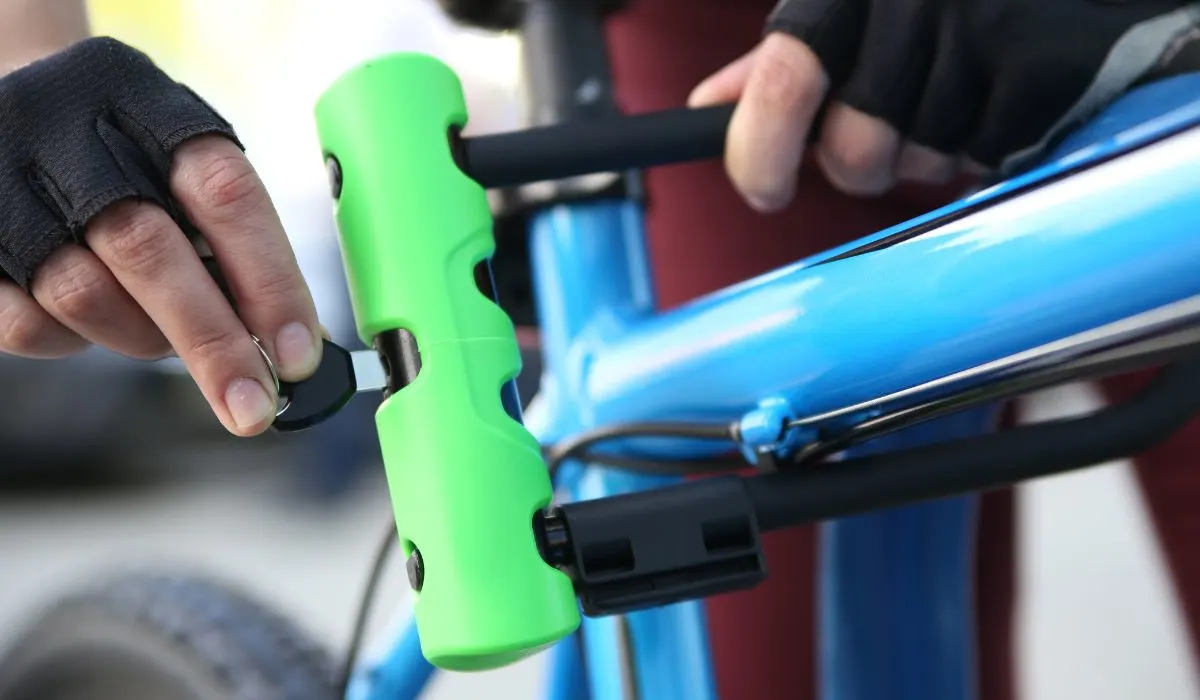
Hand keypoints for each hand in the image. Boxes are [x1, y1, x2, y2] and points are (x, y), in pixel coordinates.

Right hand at [0, 38, 322, 436]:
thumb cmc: (122, 155)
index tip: (302, 356)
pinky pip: (25, 325)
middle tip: (253, 409)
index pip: (225, 194)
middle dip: (212, 344)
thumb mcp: (179, 164)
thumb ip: (232, 241)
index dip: (271, 282)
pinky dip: (73, 342)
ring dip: (138, 339)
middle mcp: (70, 137)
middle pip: (149, 251)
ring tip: (159, 332)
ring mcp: (4, 186)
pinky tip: (93, 323)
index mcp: (149, 108)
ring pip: (81, 294)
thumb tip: (294, 347)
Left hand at [689, 0, 1199, 211]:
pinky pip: (988, 156)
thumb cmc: (942, 4)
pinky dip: (990, 150)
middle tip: (892, 133)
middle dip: (867, 164)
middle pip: (854, 152)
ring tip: (958, 101)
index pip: (784, 81)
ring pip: (923, 162)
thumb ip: (782, 62)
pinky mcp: (1044, 62)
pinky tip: (999, 104)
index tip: (763, 190)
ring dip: (934, 156)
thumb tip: (707, 105)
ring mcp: (983, 27)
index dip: (761, 152)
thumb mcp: (853, 15)